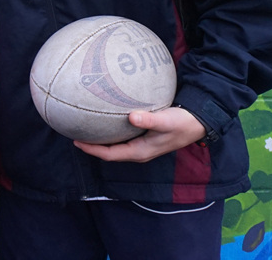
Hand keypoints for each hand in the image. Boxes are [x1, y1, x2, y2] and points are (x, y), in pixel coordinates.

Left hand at [73, 107, 206, 162]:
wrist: (197, 123)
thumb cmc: (182, 123)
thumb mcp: (166, 120)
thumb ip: (149, 120)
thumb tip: (131, 117)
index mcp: (140, 152)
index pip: (110, 154)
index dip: (92, 149)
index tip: (76, 141)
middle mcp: (138, 151)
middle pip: (109, 152)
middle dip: (91, 146)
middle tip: (74, 134)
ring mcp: (141, 146)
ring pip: (115, 146)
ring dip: (100, 141)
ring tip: (84, 129)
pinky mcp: (144, 137)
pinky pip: (121, 138)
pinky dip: (110, 133)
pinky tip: (104, 121)